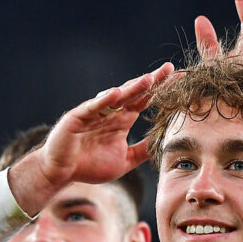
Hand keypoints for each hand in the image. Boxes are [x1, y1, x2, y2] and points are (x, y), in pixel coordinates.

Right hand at [7, 63, 174, 215]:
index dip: (161, 91)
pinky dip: (103, 101)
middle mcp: (111, 112)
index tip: (181, 81)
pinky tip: (115, 94)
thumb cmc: (89, 165)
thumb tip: (164, 145)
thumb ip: (142, 151)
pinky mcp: (78, 117)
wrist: (61, 172)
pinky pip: (92, 107)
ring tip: (149, 79)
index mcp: (122, 120)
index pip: (145, 101)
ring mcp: (94, 112)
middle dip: (152, 81)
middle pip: (134, 93)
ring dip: (132, 88)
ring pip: (116, 97)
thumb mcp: (124, 161)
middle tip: (170, 69)